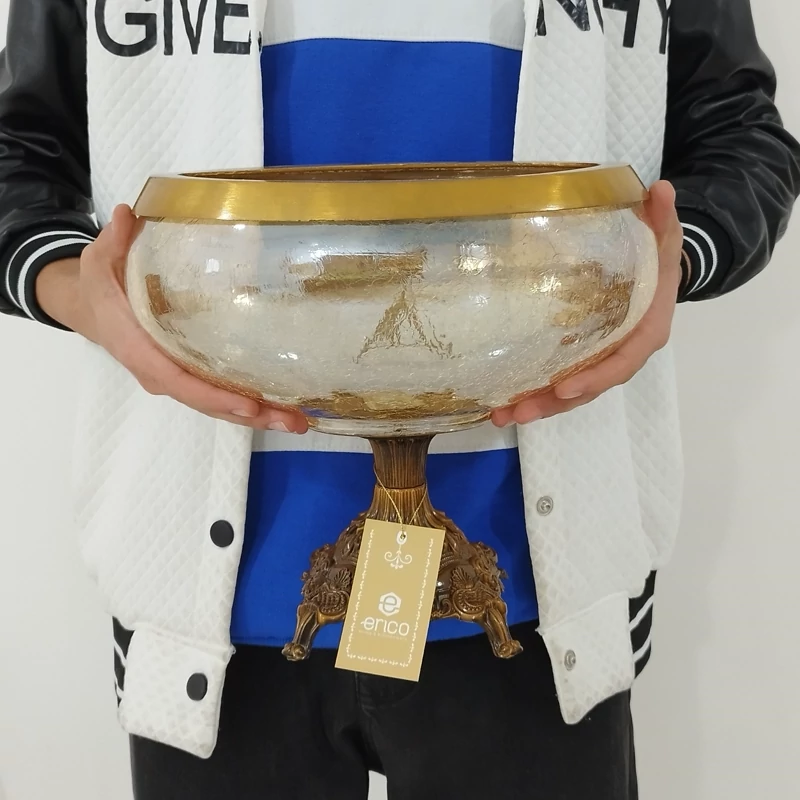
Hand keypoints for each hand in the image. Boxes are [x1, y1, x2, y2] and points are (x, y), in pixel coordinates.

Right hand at [35, 205, 307, 432]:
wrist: (91, 309)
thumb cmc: (101, 286)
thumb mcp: (100, 260)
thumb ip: (113, 241)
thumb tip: (126, 217)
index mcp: (138, 349)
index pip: (178, 381)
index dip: (214, 395)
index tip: (248, 404)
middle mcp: (158, 373)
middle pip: (206, 402)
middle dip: (249, 413)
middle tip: (292, 421)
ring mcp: (173, 380)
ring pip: (215, 406)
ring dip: (257, 416)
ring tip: (297, 421)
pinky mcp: (186, 377)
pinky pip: (217, 398)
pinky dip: (248, 407)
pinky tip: (280, 408)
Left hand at [492, 180, 682, 427]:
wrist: (657, 275)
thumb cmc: (658, 259)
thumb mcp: (665, 237)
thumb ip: (663, 218)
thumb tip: (660, 189)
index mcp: (644, 333)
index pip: (620, 364)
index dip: (594, 379)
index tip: (564, 388)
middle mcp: (622, 356)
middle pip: (588, 389)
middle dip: (553, 403)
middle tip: (519, 412)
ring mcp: (600, 362)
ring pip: (569, 395)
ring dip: (536, 407)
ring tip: (501, 416)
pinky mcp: (582, 361)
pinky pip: (558, 384)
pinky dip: (532, 396)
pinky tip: (501, 405)